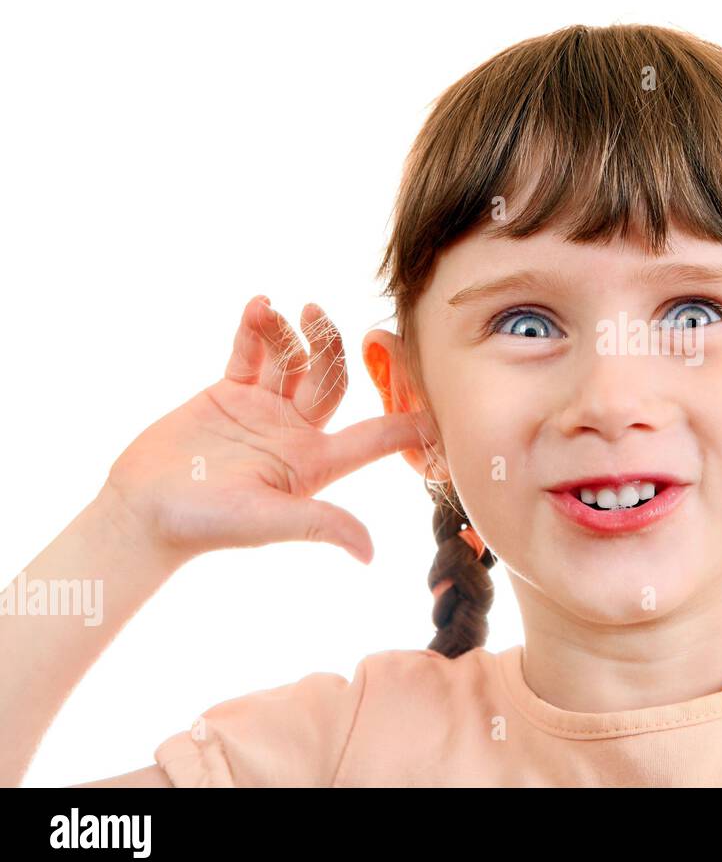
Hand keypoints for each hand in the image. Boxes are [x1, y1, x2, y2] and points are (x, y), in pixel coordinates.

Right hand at [99, 296, 424, 562]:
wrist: (143, 512)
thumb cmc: (206, 524)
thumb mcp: (268, 522)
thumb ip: (320, 523)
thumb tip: (369, 555)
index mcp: (318, 460)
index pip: (375, 436)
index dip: (407, 422)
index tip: (438, 400)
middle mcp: (298, 431)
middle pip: (332, 379)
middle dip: (330, 345)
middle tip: (316, 315)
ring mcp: (265, 409)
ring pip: (292, 359)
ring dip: (288, 332)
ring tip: (272, 311)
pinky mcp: (230, 394)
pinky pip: (251, 354)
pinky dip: (255, 329)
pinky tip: (258, 306)